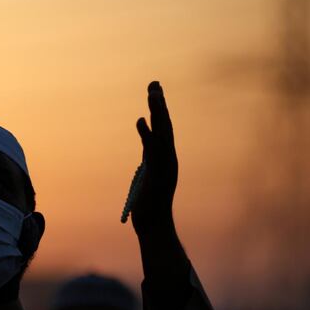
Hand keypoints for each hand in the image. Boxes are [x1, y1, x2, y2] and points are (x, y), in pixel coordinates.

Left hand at [131, 81, 177, 235]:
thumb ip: (149, 154)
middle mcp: (169, 158)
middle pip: (165, 125)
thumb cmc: (149, 204)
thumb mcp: (148, 172)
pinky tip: (140, 120)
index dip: (159, 109)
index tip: (154, 90)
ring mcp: (165, 166)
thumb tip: (147, 137)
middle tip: (154, 83)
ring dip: (157, 113)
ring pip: (163, 134)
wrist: (154, 226)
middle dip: (159, 104)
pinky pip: (152, 151)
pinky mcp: (157, 174)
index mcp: (166, 157)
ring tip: (152, 93)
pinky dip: (147, 135)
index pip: (164, 128)